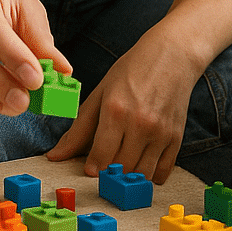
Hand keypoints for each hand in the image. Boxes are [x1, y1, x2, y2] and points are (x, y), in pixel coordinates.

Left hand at [46, 32, 193, 182]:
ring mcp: (161, 132)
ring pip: (142, 175)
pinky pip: (163, 172)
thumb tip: (55, 156)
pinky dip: (151, 175)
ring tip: (124, 161)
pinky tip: (143, 161)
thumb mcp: (101, 93)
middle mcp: (140, 124)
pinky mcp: (177, 137)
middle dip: (110, 171)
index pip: (100, 157)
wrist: (172, 55)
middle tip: (107, 163)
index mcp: (115, 110)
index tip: (90, 166)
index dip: (92, 167)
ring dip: (130, 175)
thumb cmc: (132, 70)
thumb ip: (79, 128)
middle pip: (120, 168)